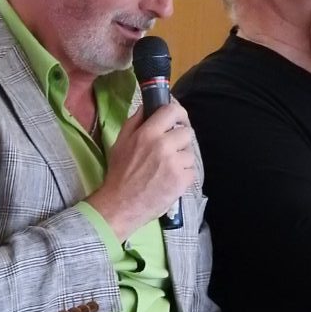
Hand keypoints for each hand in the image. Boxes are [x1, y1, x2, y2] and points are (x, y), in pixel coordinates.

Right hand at [87, 98, 196, 240]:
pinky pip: (191, 171)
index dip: (179, 113)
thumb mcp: (120, 142)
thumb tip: (148, 106)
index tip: (178, 120)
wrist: (121, 205)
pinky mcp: (182, 180)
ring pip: (190, 153)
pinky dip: (184, 176)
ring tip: (168, 169)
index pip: (172, 111)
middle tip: (170, 150)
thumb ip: (135, 121)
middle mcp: (163, 145)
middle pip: (187, 132)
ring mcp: (174, 163)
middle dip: (180, 140)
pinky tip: (170, 180)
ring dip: (182, 160)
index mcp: (148, 133)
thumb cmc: (119, 173)